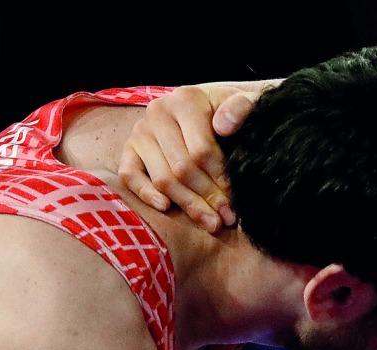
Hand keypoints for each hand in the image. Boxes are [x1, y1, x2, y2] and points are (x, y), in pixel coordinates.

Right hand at [117, 83, 259, 231]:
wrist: (210, 108)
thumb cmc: (231, 114)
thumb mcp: (247, 104)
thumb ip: (243, 107)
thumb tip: (224, 126)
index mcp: (186, 100)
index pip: (201, 150)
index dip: (221, 179)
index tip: (236, 199)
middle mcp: (158, 112)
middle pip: (182, 168)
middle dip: (208, 198)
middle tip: (228, 218)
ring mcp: (141, 132)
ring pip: (162, 178)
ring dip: (188, 205)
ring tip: (212, 222)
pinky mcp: (129, 149)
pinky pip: (129, 176)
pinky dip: (145, 194)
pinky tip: (166, 207)